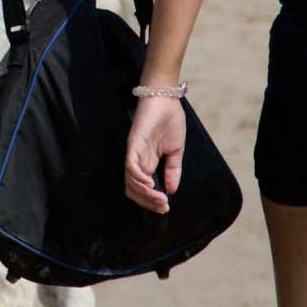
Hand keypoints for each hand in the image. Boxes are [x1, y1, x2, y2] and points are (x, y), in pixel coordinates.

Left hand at [123, 93, 186, 213]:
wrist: (166, 99)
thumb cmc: (170, 121)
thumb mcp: (177, 150)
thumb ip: (173, 170)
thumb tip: (171, 190)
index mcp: (149, 163)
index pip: (143, 188)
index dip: (151, 201)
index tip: (165, 208)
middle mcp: (139, 160)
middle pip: (134, 189)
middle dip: (148, 202)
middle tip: (162, 207)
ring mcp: (135, 152)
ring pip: (131, 181)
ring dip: (145, 194)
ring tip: (159, 198)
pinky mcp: (133, 144)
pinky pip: (130, 165)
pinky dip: (138, 178)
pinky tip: (150, 184)